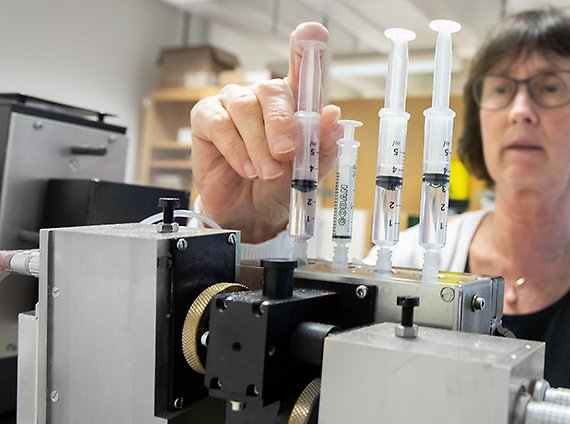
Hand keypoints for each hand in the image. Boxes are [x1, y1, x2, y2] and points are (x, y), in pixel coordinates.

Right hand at [190, 22, 342, 242]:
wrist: (253, 213)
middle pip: (272, 90)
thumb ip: (324, 144)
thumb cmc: (282, 184)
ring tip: (267, 172)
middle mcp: (263, 96)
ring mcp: (233, 104)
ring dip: (258, 145)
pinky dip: (236, 150)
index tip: (314, 33)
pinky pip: (219, 124)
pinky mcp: (206, 119)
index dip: (307, 46)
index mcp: (295, 101)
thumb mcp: (312, 170)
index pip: (302, 64)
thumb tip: (333, 115)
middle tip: (287, 154)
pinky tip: (246, 168)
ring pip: (245, 108)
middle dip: (281, 124)